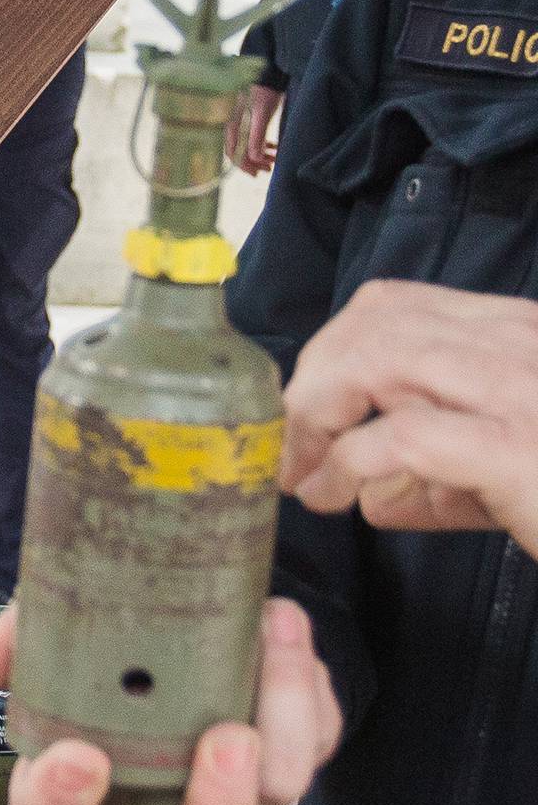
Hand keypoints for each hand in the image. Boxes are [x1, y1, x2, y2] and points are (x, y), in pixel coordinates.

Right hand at [0, 599, 341, 804]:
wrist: (189, 603)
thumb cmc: (113, 632)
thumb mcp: (56, 622)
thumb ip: (21, 636)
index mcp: (89, 783)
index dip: (63, 803)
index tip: (80, 757)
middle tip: (227, 743)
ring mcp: (237, 788)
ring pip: (275, 797)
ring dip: (283, 725)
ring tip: (270, 643)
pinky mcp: (295, 752)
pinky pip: (315, 741)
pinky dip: (305, 685)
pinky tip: (281, 625)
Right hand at [227, 82, 282, 175]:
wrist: (268, 75)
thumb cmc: (263, 92)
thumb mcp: (261, 115)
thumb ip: (256, 136)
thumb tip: (255, 158)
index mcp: (232, 126)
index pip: (233, 153)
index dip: (245, 166)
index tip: (258, 173)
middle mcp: (233, 126)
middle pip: (239, 151)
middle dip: (254, 162)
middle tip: (269, 168)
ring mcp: (240, 122)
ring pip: (246, 145)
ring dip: (259, 155)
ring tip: (274, 158)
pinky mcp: (248, 119)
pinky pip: (251, 137)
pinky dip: (261, 145)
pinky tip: (272, 146)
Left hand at [281, 281, 537, 549]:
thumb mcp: (502, 478)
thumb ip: (436, 476)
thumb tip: (365, 496)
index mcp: (519, 336)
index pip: (395, 306)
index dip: (331, 353)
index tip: (304, 414)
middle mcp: (521, 345)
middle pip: (375, 321)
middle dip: (314, 380)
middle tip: (290, 450)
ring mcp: (521, 391)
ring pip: (380, 358)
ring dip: (321, 415)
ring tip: (305, 476)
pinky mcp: (516, 448)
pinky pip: (406, 435)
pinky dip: (353, 462)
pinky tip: (340, 497)